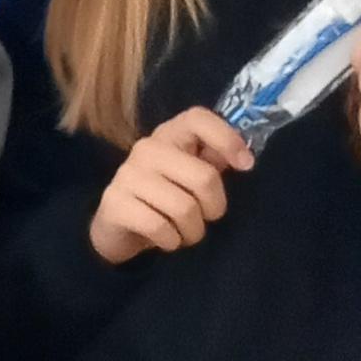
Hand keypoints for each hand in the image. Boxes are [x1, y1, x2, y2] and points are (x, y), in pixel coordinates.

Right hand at [88, 106, 252, 264]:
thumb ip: (213, 162)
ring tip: (185, 233)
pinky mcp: (115, 203)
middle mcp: (147, 148)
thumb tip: (244, 159)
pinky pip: (160, 228)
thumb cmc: (164, 199)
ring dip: (193, 231)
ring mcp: (128, 174)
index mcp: (169, 135)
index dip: (227, 138)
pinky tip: (166, 240)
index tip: (246, 166)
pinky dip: (171, 242)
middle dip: (214, 208)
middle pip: (204, 177)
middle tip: (207, 217)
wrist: (116, 228)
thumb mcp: (190, 176)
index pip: (197, 119)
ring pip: (184, 208)